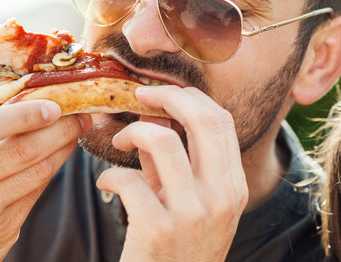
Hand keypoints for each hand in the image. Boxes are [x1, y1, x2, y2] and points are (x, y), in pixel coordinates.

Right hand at [0, 76, 91, 260]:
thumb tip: (4, 66)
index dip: (25, 115)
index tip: (55, 104)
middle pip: (23, 150)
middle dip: (61, 128)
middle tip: (83, 111)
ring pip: (38, 171)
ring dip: (66, 145)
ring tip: (80, 125)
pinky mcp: (4, 227)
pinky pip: (39, 189)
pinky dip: (56, 166)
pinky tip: (64, 150)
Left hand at [96, 85, 247, 261]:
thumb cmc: (177, 250)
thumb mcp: (192, 207)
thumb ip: (177, 166)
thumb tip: (152, 119)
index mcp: (234, 187)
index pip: (222, 121)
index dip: (190, 97)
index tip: (163, 95)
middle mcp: (220, 197)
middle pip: (202, 120)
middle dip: (166, 98)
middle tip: (138, 97)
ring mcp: (192, 214)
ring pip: (161, 142)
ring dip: (132, 133)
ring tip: (118, 144)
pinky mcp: (158, 230)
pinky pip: (128, 180)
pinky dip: (110, 177)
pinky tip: (106, 187)